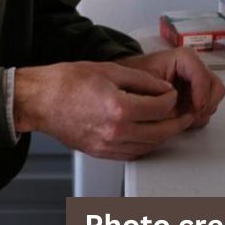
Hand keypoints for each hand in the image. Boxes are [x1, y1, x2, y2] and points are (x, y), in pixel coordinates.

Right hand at [13, 61, 196, 159]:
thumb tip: (161, 87)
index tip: (171, 93)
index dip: (171, 99)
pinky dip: (146, 145)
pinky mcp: (101, 152)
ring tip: (169, 124)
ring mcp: (108, 145)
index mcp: (119, 107)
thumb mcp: (108, 69)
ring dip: (163, 136)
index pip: (160, 108)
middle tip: (184, 114)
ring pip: (148, 146)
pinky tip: (148, 135)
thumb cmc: (66, 82)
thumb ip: (140, 80)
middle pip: (160, 132)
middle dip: (176, 122)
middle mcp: (115, 131)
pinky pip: (132, 154)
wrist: (40, 100)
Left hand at [116, 47, 224, 128]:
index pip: (201, 73)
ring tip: (180, 118)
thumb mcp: (143, 81)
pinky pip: (206, 110)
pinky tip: (180, 119)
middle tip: (190, 116)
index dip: (202, 92)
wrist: (127, 81)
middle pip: (215, 87)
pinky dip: (197, 118)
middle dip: (205, 104)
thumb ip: (160, 93)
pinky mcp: (195, 98)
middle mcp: (194, 69)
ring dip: (200, 112)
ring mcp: (197, 84)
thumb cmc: (134, 76)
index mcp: (184, 59)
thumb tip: (180, 111)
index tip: (196, 109)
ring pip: (213, 100)